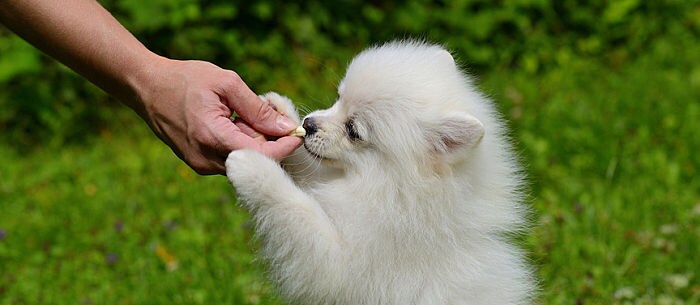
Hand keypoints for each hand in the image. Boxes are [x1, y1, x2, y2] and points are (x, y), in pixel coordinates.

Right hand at [133, 57, 302, 174]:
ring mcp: (201, 165)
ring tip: (240, 114)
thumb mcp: (226, 84)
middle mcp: (206, 159)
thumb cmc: (185, 79)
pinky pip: (230, 158)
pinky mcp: (198, 164)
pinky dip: (238, 142)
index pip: (262, 156)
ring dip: (252, 141)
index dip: (285, 147)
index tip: (297, 132)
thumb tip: (286, 127)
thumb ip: (257, 108)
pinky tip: (231, 122)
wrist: (146, 87)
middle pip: (255, 161)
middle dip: (268, 140)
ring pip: (244, 161)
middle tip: (266, 112)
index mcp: (213, 138)